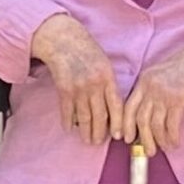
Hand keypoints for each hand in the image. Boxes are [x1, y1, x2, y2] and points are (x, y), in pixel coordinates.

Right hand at [31, 14, 122, 144]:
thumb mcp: (105, 64)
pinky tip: (70, 128)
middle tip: (98, 142)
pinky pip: (67, 111)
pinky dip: (68, 122)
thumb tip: (113, 109)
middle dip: (100, 132)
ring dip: (85, 131)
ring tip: (87, 139)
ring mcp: (79, 88)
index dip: (118, 123)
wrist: (64, 41)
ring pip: (84, 117)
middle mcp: (95, 84)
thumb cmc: (87, 52)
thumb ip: (109, 85)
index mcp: (108, 77)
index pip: (116, 105)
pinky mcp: (64, 90)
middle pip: (100, 115)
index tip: (118, 136)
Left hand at [119, 52, 183, 156]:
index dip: (126, 125)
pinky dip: (172, 137)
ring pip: (155, 124)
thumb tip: (144, 113)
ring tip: (164, 149)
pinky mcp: (178, 100)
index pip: (128, 106)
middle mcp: (150, 87)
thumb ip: (149, 89)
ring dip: (159, 140)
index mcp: (144, 80)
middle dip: (143, 138)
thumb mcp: (159, 73)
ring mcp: (164, 93)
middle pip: (140, 118)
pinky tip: (175, 143)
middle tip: (147, 151)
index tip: (125, 138)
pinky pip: (171, 125)